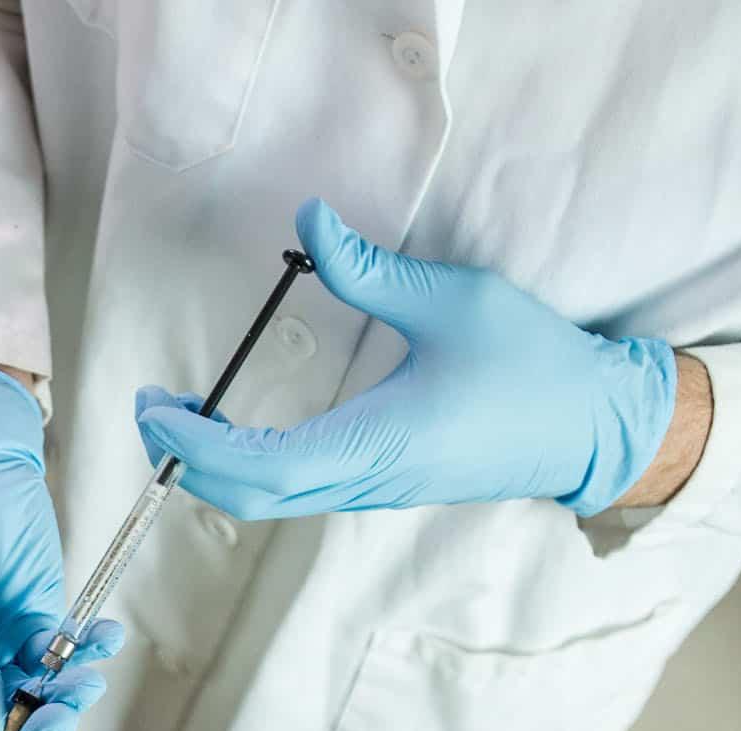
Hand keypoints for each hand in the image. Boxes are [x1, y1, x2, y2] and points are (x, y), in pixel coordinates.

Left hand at [134, 198, 682, 518]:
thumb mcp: (453, 301)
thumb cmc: (532, 364)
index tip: (154, 405)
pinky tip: (230, 432)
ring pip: (270, 500)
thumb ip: (371, 270)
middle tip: (148, 408)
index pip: (258, 467)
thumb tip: (310, 220)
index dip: (194, 443)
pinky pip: (297, 491)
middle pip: (249, 496)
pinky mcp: (383, 485)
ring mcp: (374, 490)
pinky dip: (248, 470)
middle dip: (186, 459)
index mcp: (376, 445)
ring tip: (176, 416)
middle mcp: (367, 481)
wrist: (593, 425)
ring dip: (213, 466)